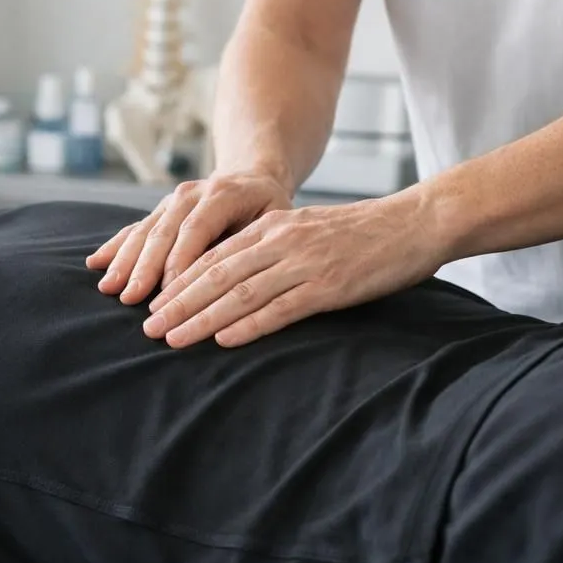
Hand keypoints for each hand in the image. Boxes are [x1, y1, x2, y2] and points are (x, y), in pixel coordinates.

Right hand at [87, 171, 293, 304]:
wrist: (252, 176)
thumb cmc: (269, 207)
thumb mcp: (275, 218)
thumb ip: (253, 242)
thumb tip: (232, 278)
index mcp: (222, 194)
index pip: (196, 230)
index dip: (178, 261)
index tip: (165, 292)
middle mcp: (190, 194)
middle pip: (163, 232)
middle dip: (144, 267)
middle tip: (130, 298)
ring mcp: (171, 201)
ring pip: (144, 231)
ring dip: (124, 261)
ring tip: (109, 288)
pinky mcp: (160, 211)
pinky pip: (134, 228)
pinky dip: (115, 247)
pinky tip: (95, 264)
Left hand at [141, 190, 446, 348]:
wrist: (415, 222)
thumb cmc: (365, 233)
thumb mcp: (310, 231)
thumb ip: (275, 248)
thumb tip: (240, 275)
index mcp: (273, 228)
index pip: (214, 256)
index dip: (179, 282)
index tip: (153, 305)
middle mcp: (281, 242)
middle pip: (216, 275)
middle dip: (178, 302)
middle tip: (147, 328)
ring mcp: (304, 263)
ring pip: (239, 293)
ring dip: (201, 318)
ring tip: (171, 338)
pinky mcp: (329, 285)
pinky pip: (280, 308)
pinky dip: (249, 325)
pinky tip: (224, 340)